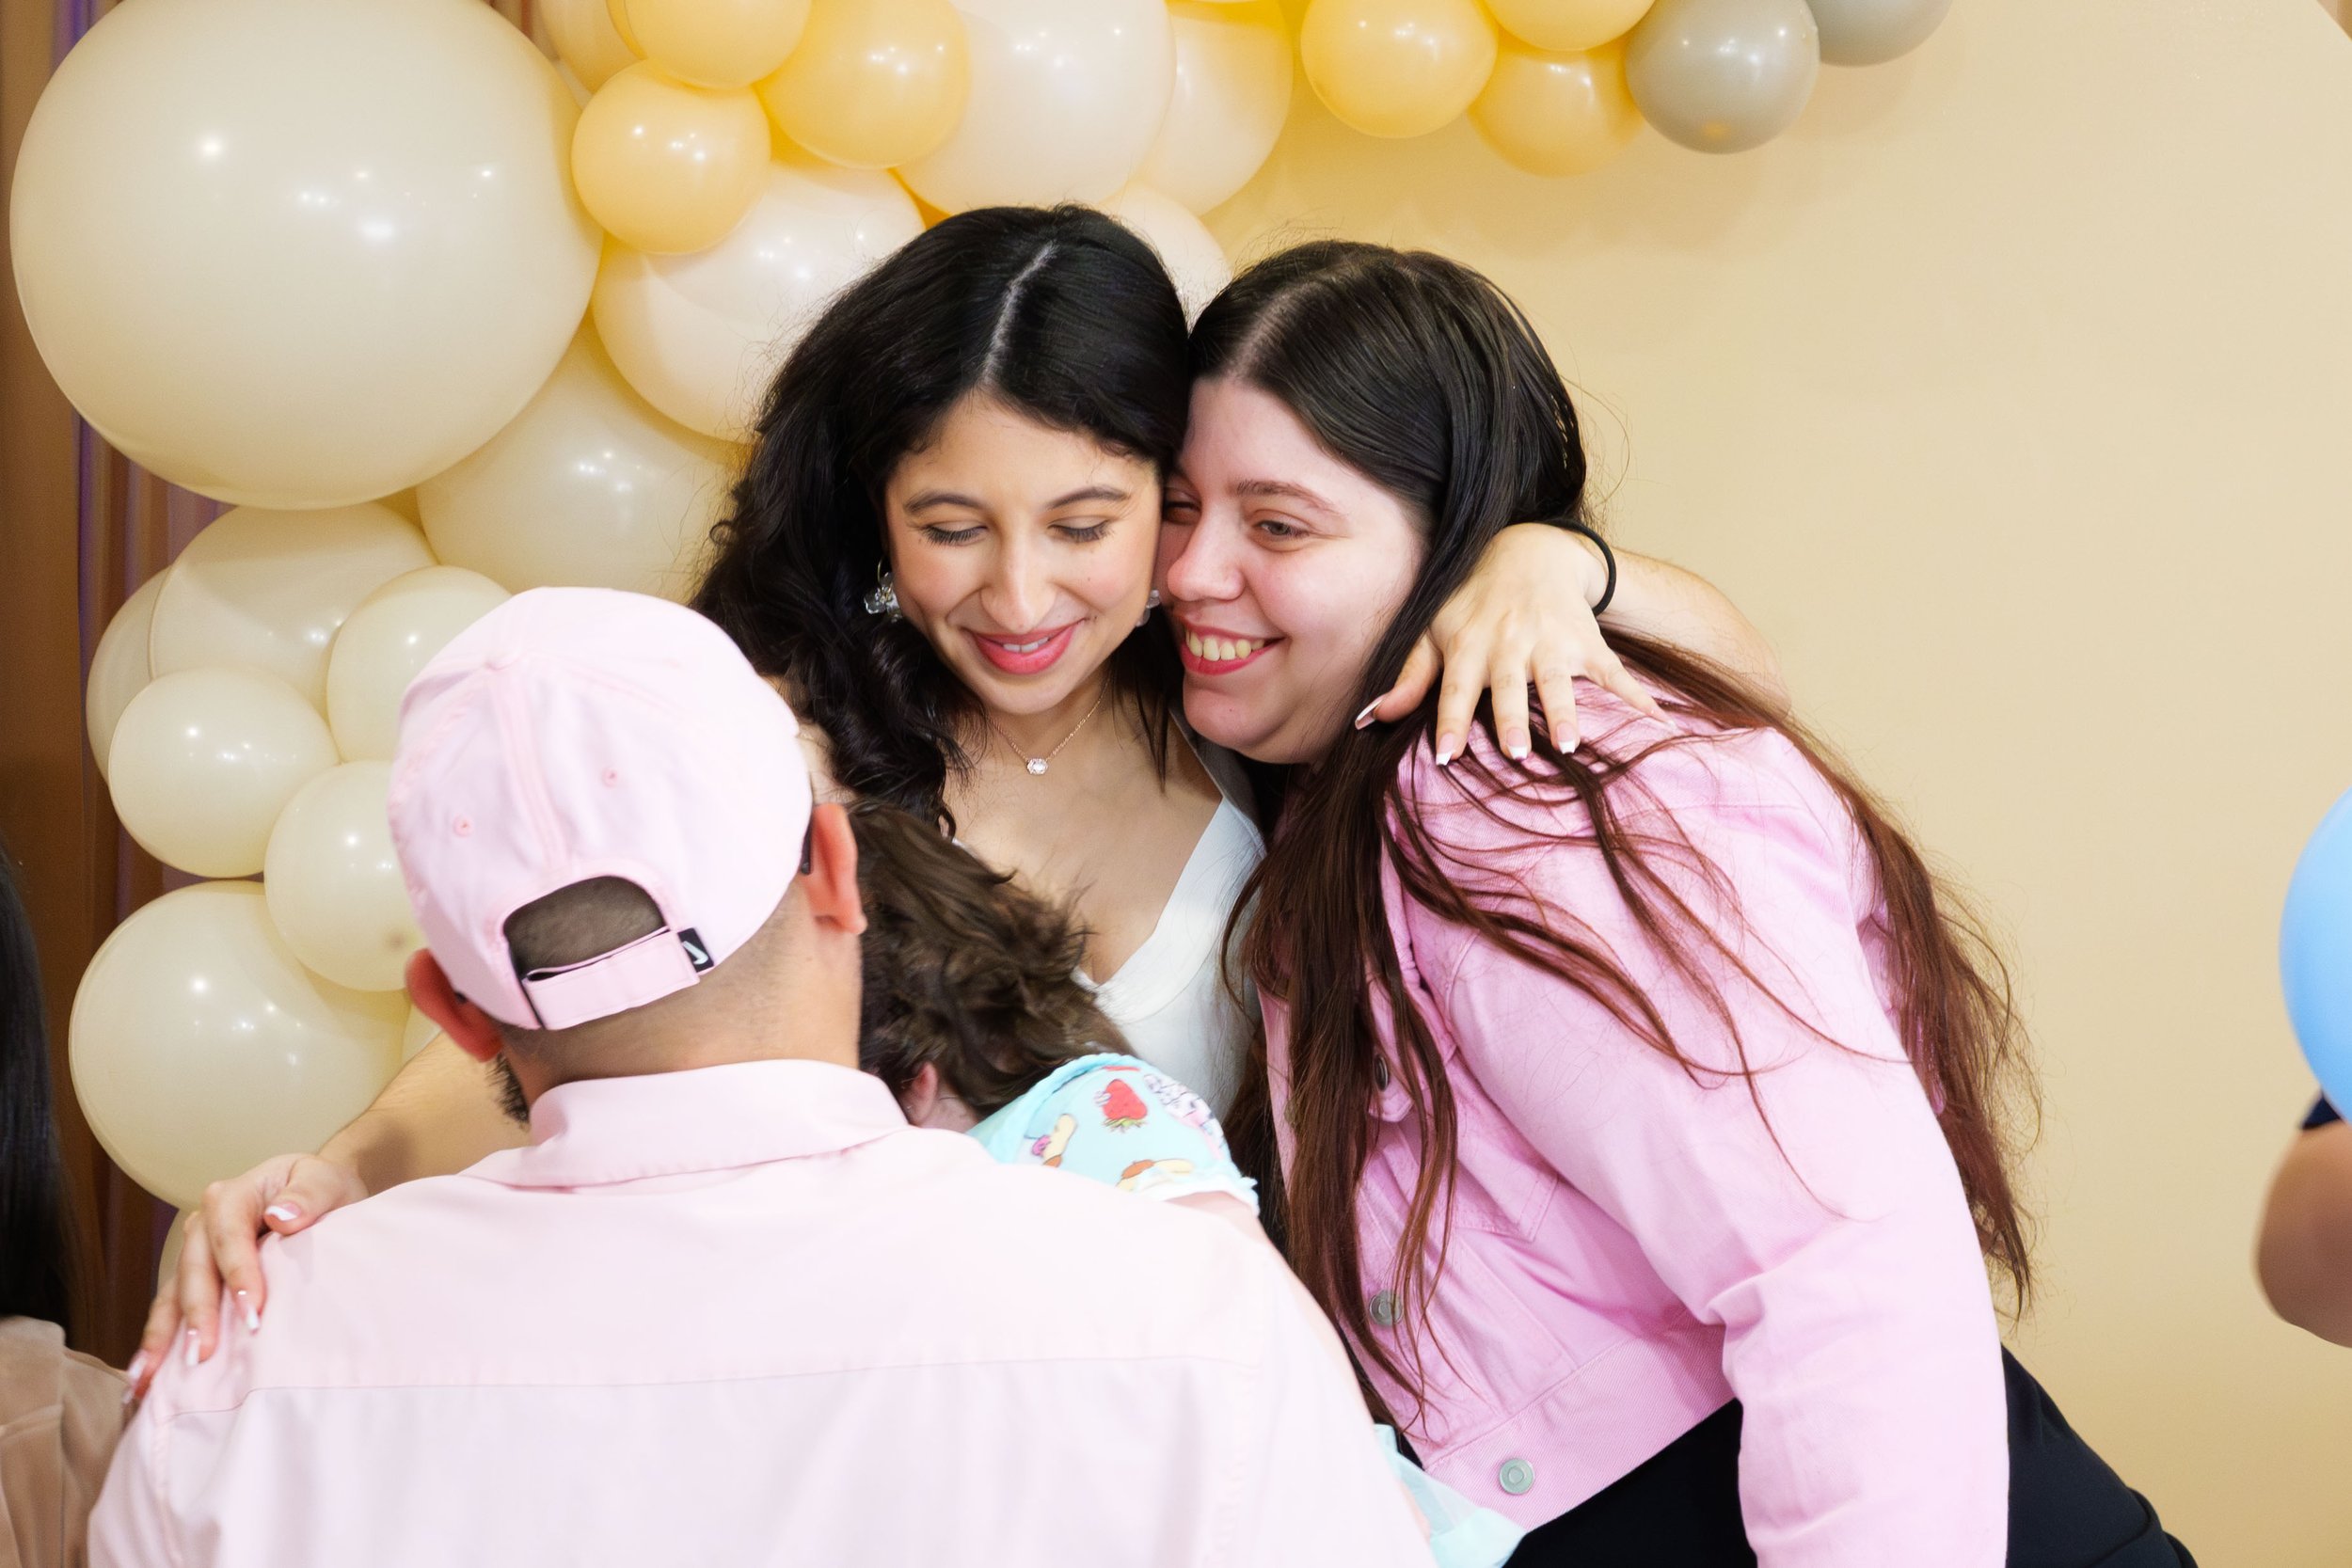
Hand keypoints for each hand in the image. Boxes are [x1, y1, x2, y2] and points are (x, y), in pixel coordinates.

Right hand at [128, 1152, 367, 1399]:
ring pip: (173, 1294)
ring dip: (162, 1336)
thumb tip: (281, 1217)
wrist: (319, 1195)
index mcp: (233, 1197)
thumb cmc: (324, 1189)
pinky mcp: (198, 1279)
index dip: (238, 1274)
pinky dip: (160, 1341)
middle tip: (202, 1356)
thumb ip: (308, 1196)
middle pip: (195, 1269)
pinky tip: (148, 1377)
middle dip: (197, 1314)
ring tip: (151, 1378)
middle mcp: (205, 1226)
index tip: (252, 1313)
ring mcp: (196, 1254)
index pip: (229, 1237)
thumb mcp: (326, 1182)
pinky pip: (173, 1309)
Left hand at [1366, 522, 1666, 759]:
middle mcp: (1509, 646)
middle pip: (1509, 688)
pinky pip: (1613, 674)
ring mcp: (1552, 644)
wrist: (1529, 552)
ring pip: (1560, 681)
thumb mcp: (1433, 630)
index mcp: (1468, 648)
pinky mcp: (1587, 643)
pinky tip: (1659, 726)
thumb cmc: (1471, 601)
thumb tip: (1369, 717)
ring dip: (1567, 711)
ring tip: (1574, 743)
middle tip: (1517, 754)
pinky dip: (1639, 699)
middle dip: (1512, 719)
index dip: (1449, 724)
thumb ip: (1409, 675)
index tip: (1446, 758)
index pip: (1454, 692)